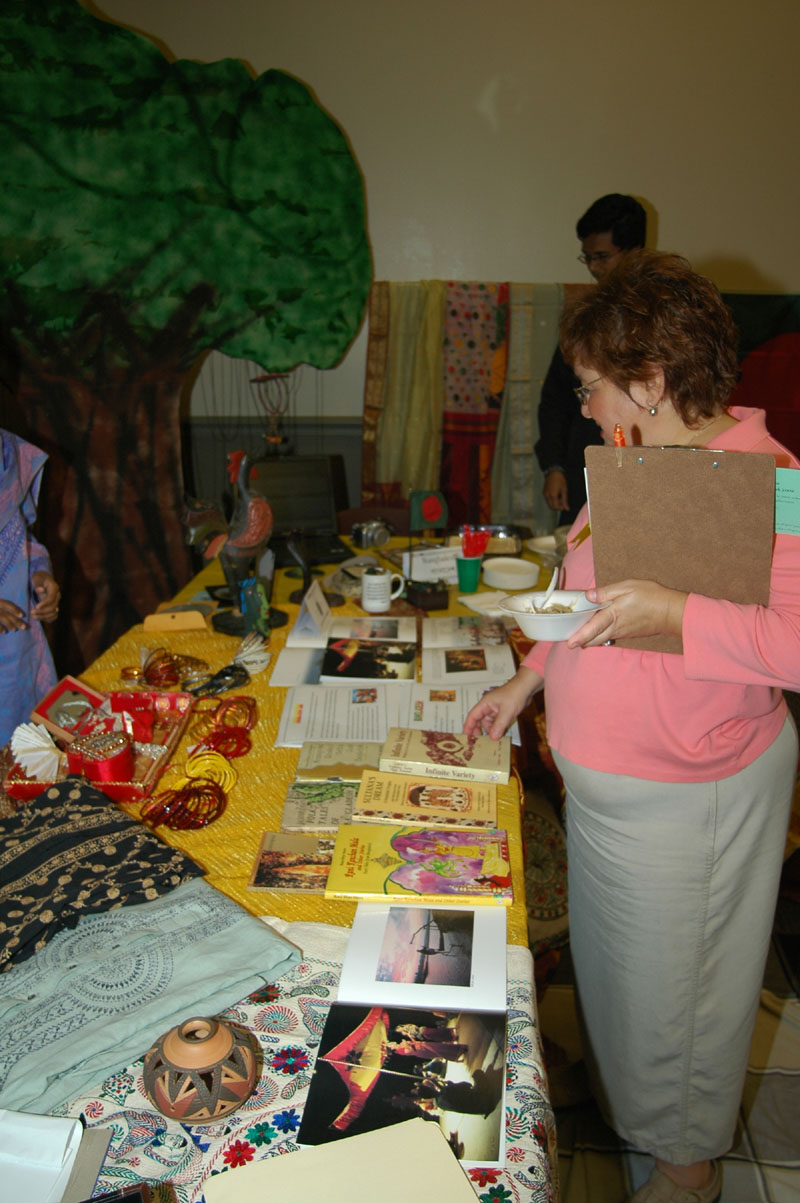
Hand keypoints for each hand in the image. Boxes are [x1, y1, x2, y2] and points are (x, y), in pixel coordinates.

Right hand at [0, 599, 27, 632]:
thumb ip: (6, 611)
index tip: (23, 615)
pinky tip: (4, 632)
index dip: (15, 609)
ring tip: (14, 630)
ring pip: (1, 617)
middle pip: (6, 612)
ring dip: (8, 624)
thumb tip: (19, 617)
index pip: (7, 604)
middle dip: (15, 620)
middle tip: (24, 627)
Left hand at [31, 571, 60, 622]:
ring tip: (34, 616)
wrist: (43, 579)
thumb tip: (41, 590)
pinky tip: (39, 618)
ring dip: (44, 616)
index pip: (51, 598)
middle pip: (53, 607)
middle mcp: (57, 596)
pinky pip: (54, 616)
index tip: (36, 607)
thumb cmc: (39, 578)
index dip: (44, 604)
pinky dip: (47, 619)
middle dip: (42, 611)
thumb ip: (38, 584)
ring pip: (54, 613)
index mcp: (54, 588)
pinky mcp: (54, 607)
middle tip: (32, 612)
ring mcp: (56, 602)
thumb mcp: (37, 579)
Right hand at [463, 667, 542, 739]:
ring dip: (491, 731)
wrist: (526, 687)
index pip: (472, 716)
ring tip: (493, 740)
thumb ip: (499, 725)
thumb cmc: (515, 694)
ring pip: (489, 722)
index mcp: (485, 703)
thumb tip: (493, 737)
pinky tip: (500, 735)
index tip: (466, 737)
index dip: (468, 726)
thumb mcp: (506, 712)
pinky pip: (497, 722)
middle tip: (480, 742)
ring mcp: (496, 709)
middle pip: (480, 721)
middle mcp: (489, 706)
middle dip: (479, 731)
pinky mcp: (503, 712)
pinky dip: (498, 728)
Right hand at [543, 470, 568, 511]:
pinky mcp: (544, 492)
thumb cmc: (560, 480)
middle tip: (563, 502)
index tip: (565, 505)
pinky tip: (556, 496)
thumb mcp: (564, 490)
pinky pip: (548, 500)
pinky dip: (552, 501)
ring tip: (560, 498)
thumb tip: (567, 509)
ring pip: (549, 504)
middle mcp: (547, 496)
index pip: (556, 507)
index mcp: (553, 495)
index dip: (561, 508)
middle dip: (558, 506)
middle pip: (551, 507)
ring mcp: (544, 494)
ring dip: (555, 504)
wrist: (553, 472)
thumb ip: (565, 500)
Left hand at [566, 579, 687, 648]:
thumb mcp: (627, 587)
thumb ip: (606, 592)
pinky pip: (611, 636)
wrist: (671, 612)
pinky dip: (602, 634)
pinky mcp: (629, 633)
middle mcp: (616, 627)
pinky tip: (599, 628)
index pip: (592, 628)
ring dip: (591, 638)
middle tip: (571, 641)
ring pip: (602, 639)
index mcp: (613, 615)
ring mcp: (623, 632)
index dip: (580, 636)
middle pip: (595, 639)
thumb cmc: (651, 596)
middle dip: (582, 641)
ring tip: (581, 635)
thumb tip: (589, 595)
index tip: (570, 643)